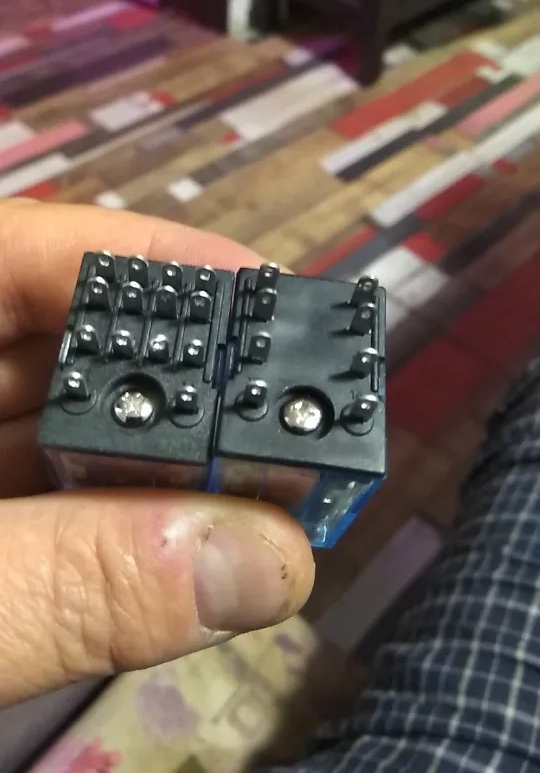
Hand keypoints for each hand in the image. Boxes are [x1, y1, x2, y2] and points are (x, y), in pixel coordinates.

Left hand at [0, 200, 313, 705]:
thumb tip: (261, 559)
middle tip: (282, 418)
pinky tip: (174, 548)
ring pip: (58, 433)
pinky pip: (37, 502)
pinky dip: (104, 526)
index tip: (268, 295)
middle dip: (175, 382)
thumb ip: (68, 583)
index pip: (30, 253)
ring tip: (254, 493)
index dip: (153, 259)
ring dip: (155, 468)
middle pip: (63, 346)